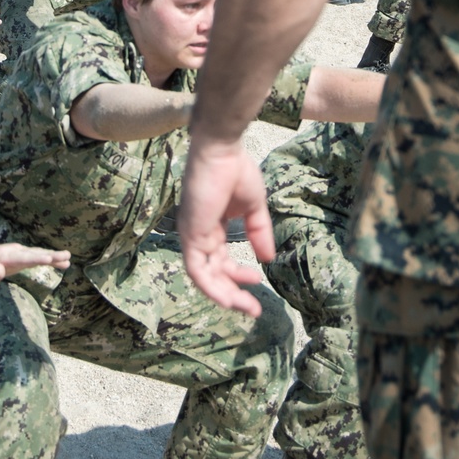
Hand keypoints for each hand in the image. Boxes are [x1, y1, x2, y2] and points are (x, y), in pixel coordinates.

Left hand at [0, 243, 70, 290]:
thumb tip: (1, 269)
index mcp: (5, 256)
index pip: (22, 257)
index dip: (35, 258)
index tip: (48, 258)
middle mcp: (15, 251)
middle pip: (35, 253)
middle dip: (50, 255)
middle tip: (66, 256)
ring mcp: (21, 253)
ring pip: (39, 253)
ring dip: (53, 255)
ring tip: (68, 258)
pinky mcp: (24, 257)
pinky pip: (39, 257)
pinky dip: (51, 259)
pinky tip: (63, 262)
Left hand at [178, 136, 272, 315]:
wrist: (223, 150)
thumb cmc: (236, 170)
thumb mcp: (253, 207)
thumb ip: (258, 233)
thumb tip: (268, 259)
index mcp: (212, 227)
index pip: (221, 260)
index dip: (239, 275)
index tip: (259, 280)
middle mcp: (199, 234)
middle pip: (212, 273)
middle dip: (232, 293)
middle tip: (253, 309)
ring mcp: (193, 234)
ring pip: (204, 277)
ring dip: (224, 295)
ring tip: (246, 307)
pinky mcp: (190, 233)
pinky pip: (196, 269)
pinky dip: (210, 287)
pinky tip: (227, 299)